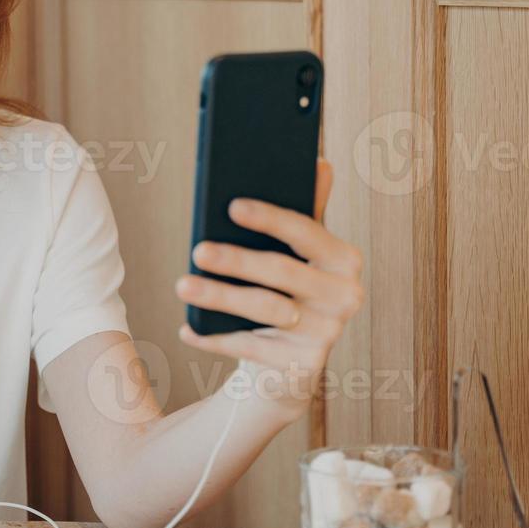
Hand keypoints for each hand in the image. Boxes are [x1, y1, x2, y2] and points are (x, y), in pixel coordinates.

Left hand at [174, 159, 364, 421]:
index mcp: (344, 259)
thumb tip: (320, 162)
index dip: (270, 218)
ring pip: (266, 309)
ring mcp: (326, 334)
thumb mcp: (297, 253)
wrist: (289, 361)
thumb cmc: (288, 292)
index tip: (232, 206)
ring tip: (183, 286)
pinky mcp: (302, 365)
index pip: (307, 231)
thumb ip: (307, 210)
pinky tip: (188, 327)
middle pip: (283, 272)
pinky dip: (216, 338)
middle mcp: (344, 296)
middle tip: (198, 250)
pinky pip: (252, 347)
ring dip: (220, 297)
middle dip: (237, 260)